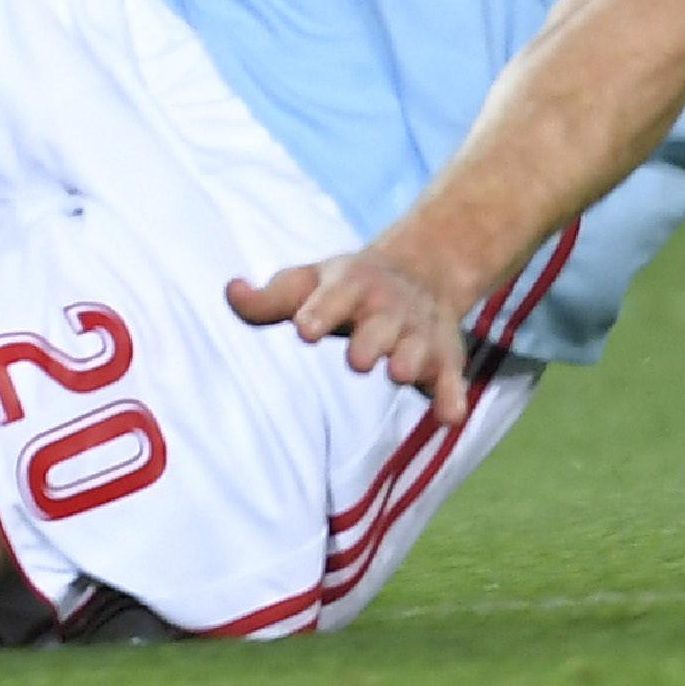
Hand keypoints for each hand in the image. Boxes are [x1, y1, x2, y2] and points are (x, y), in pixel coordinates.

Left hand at [228, 238, 486, 426]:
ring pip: (418, 350)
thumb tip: (231, 290)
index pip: (332, 298)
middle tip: (359, 360)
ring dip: (411, 362)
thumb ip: (268, 298)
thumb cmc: (345, 286)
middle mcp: (387, 309)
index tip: (304, 329)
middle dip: (371, 342)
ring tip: (400, 373)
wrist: (423, 269)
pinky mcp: (445, 360)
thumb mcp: (307, 282)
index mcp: (350, 286)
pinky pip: (452, 381)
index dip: (319, 312)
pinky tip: (450, 416)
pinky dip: (453, 397)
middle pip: (379, 328)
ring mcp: (418, 335)